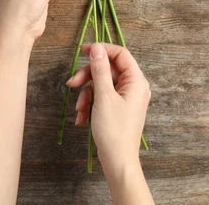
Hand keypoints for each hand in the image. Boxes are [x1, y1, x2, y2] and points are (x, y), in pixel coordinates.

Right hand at [66, 43, 150, 179]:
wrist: (118, 161)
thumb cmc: (114, 130)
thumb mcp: (103, 96)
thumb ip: (99, 70)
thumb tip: (97, 48)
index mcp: (136, 80)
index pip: (120, 54)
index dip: (101, 49)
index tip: (82, 50)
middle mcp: (134, 86)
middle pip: (108, 69)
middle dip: (88, 77)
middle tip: (71, 84)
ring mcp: (126, 98)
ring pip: (102, 84)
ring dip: (86, 94)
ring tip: (79, 109)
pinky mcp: (118, 108)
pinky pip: (102, 97)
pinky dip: (90, 104)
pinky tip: (81, 118)